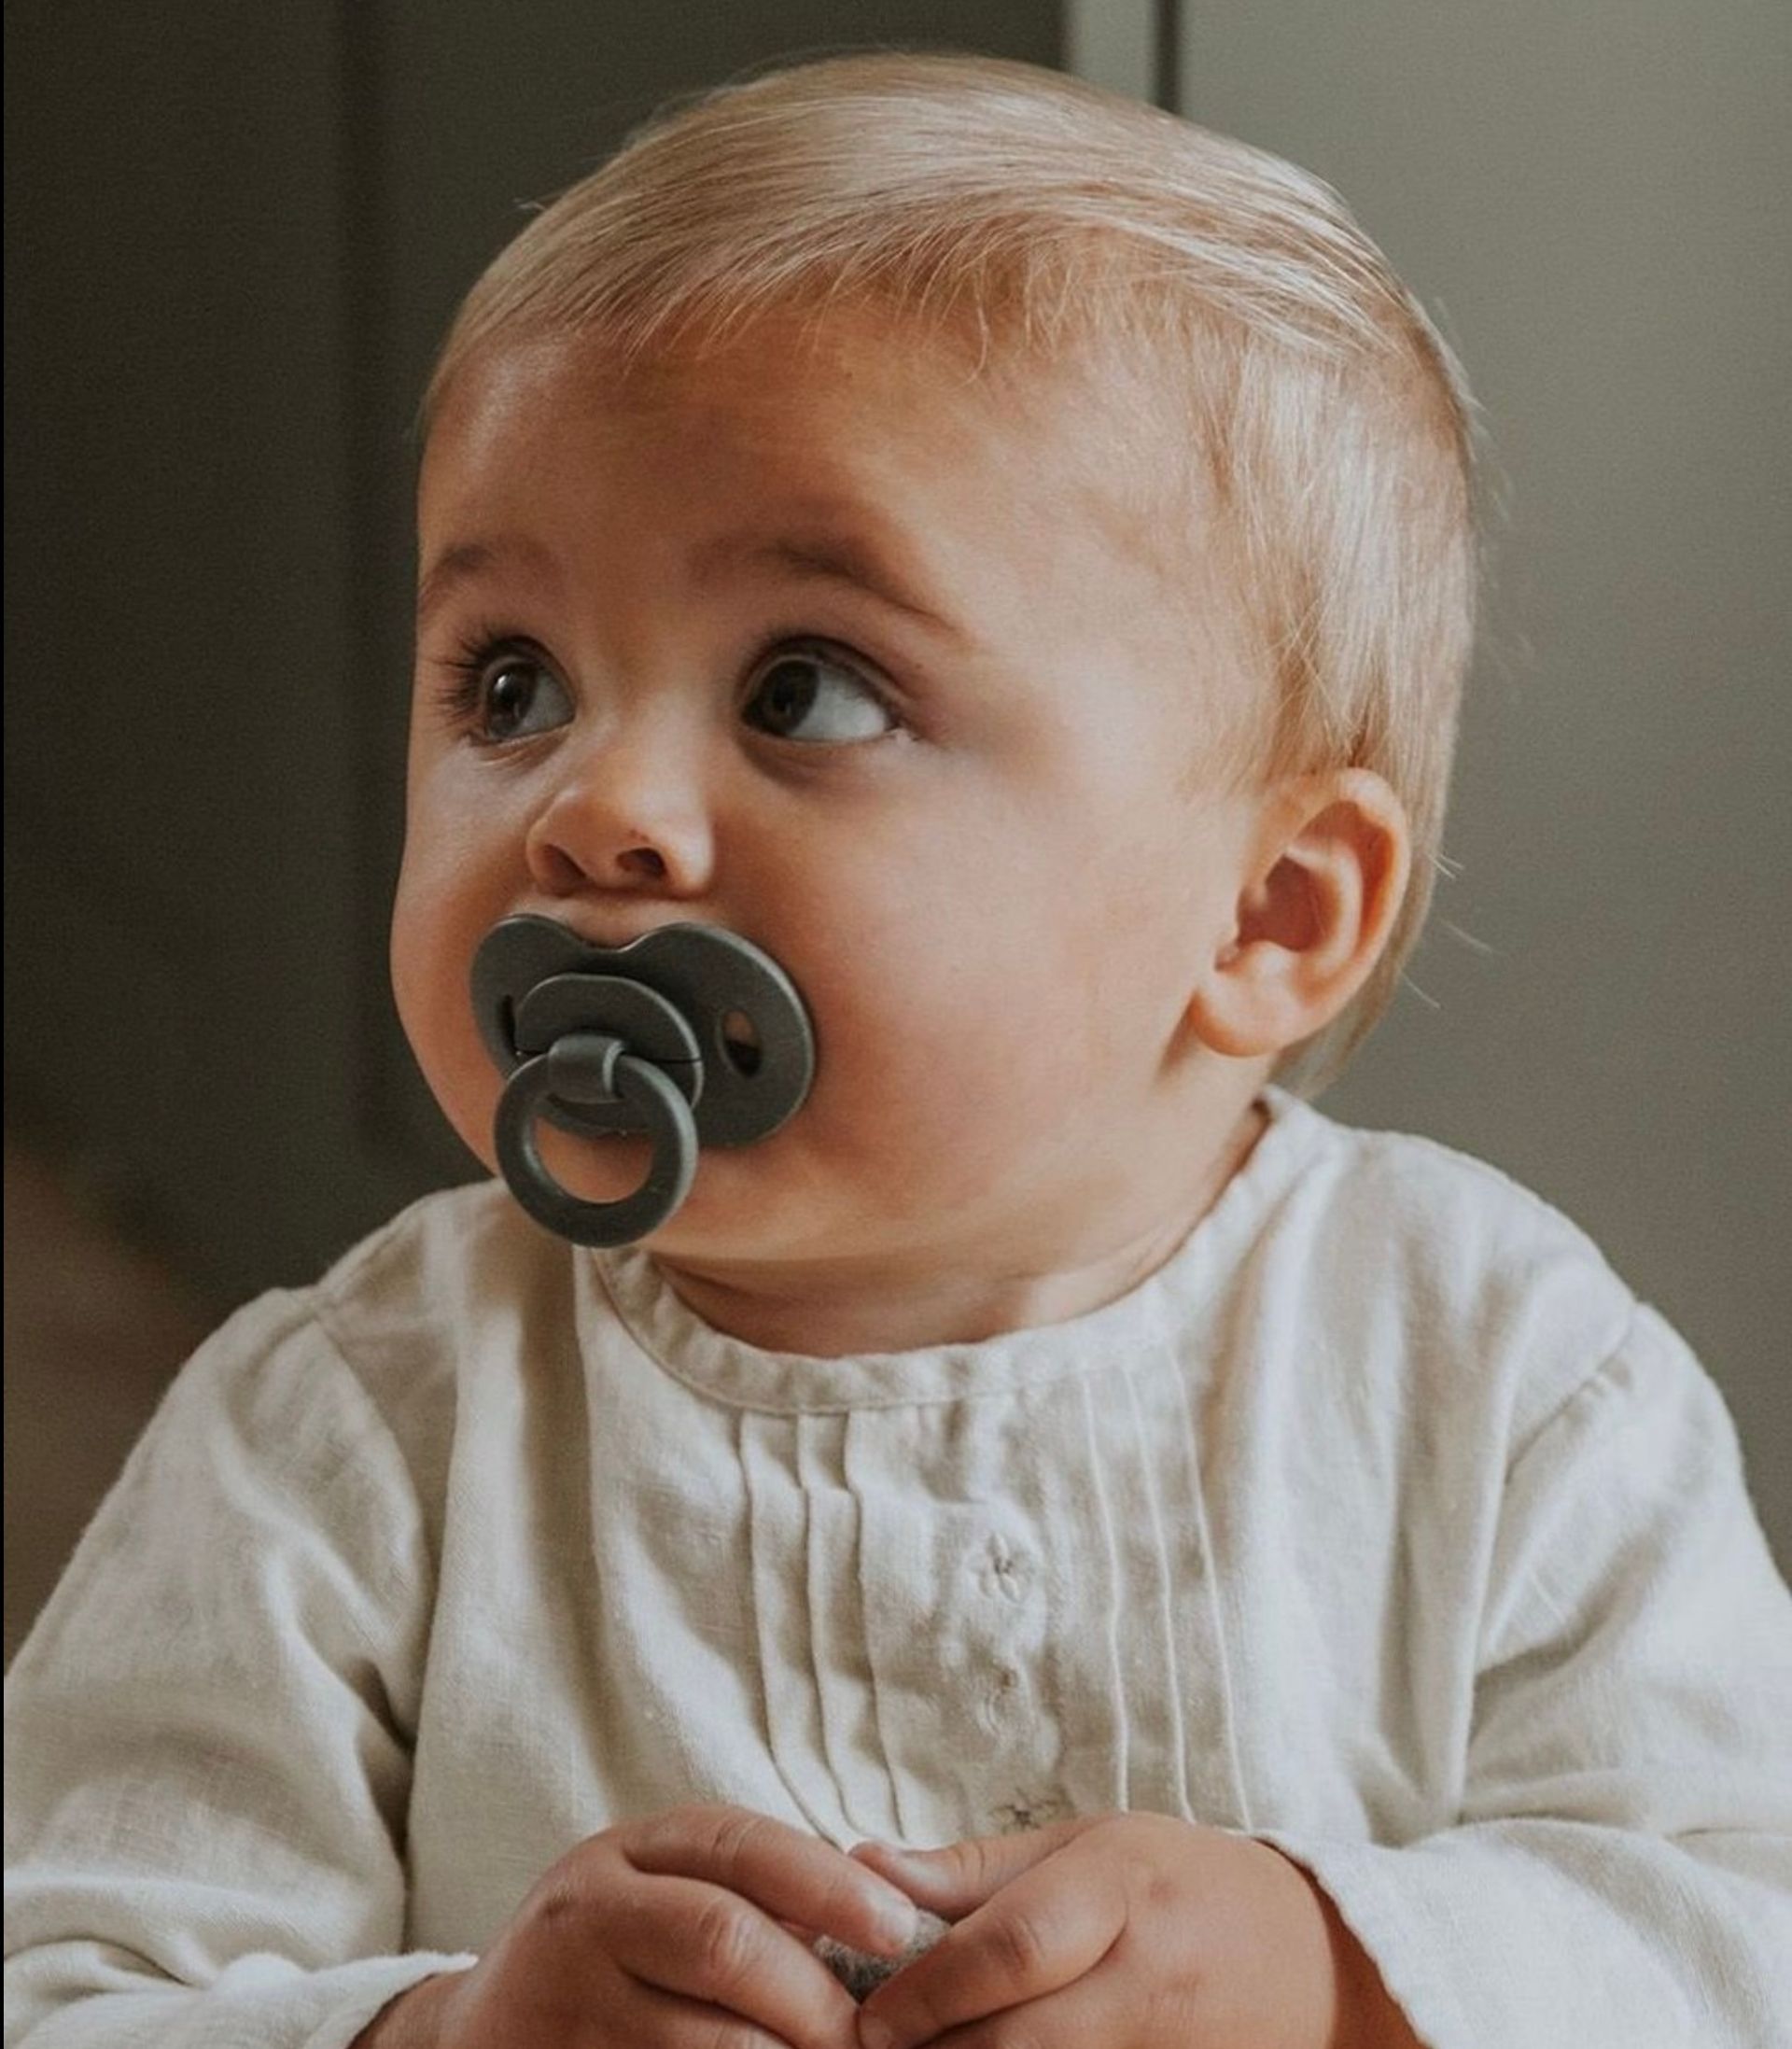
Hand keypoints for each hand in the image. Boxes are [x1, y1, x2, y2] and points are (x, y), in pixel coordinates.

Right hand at [354, 1803, 919, 2048]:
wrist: (480, 2031)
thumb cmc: (613, 1954)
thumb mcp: (664, 1895)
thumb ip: (752, 1896)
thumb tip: (881, 1922)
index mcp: (631, 1851)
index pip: (742, 1848)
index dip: (829, 1885)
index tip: (899, 1927)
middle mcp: (591, 1911)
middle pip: (725, 1940)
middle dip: (812, 1995)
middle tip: (864, 2034)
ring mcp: (570, 1999)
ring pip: (703, 2037)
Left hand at [849, 1813, 1416, 2048]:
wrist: (1315, 1963)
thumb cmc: (1181, 1884)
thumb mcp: (1087, 1844)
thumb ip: (973, 1868)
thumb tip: (864, 1866)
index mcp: (1121, 1892)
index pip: (1006, 1950)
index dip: (925, 1991)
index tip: (867, 2013)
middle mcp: (1147, 1982)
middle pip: (1012, 2042)